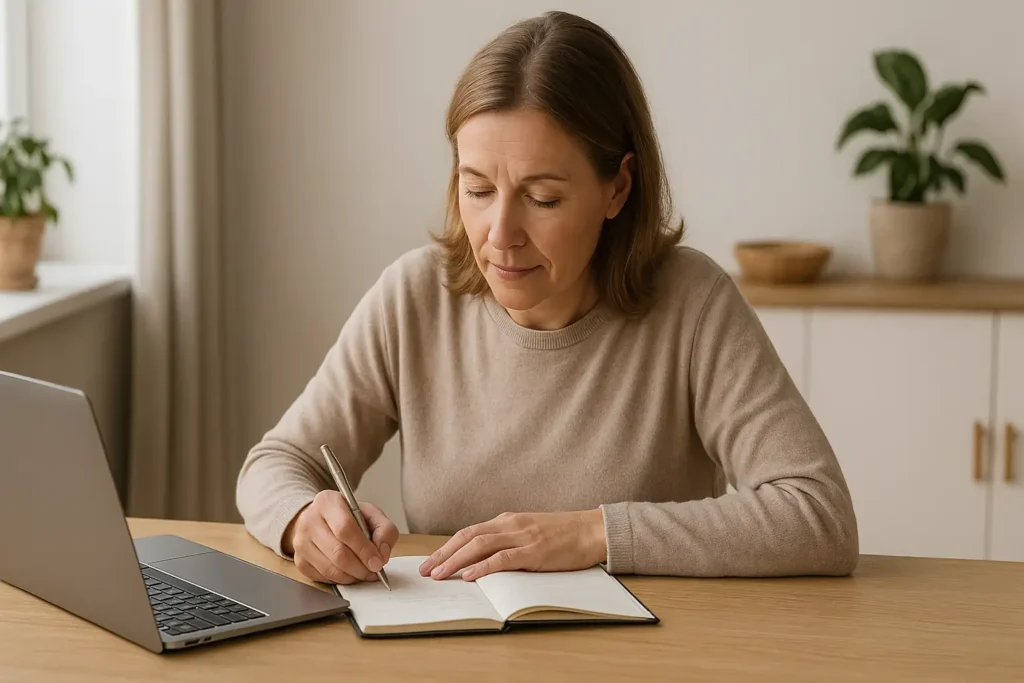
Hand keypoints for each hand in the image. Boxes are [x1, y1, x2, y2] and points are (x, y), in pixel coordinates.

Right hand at [283, 490, 398, 584]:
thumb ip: (384, 529)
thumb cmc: (347, 517)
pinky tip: (349, 573)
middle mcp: (309, 520)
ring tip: (364, 572)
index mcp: (328, 502)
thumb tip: (382, 554)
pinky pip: (323, 578)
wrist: (321, 520)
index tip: (378, 562)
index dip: (364, 549)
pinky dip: (340, 580)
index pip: (345, 529)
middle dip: (360, 567)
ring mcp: (300, 542)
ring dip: (352, 576)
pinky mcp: (299, 560)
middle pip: (337, 552)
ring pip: (330, 569)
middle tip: (374, 571)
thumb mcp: (370, 513)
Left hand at [418, 510, 606, 581]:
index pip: (469, 532)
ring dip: (456, 561)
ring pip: (480, 546)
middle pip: (467, 537)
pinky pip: (503, 558)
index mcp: (508, 520)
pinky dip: (483, 567)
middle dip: (443, 554)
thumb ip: (509, 541)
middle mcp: (510, 524)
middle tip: (425, 571)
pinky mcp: (535, 551)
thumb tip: (485, 560)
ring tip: (439, 574)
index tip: (430, 561)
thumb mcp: (531, 532)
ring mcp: (522, 536)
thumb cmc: (564, 534)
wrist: (593, 529)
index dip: (447, 547)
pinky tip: (469, 575)